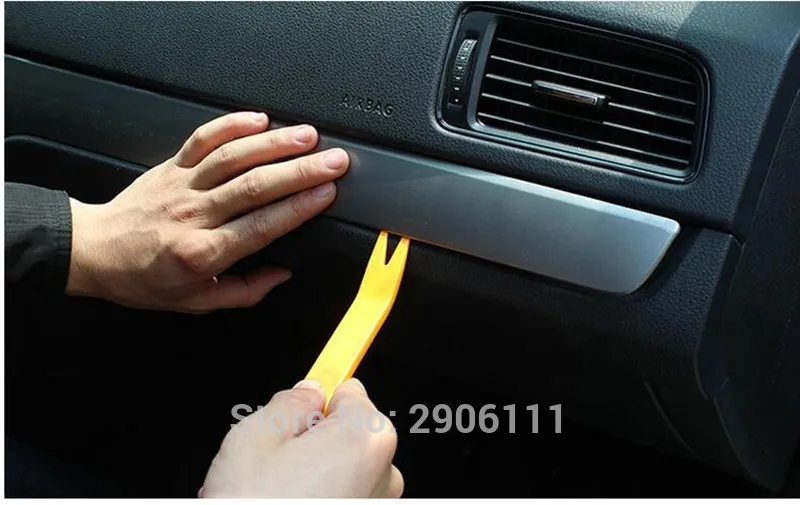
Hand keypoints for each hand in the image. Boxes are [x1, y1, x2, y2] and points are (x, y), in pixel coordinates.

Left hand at [66, 111, 348, 311]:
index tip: (327, 193)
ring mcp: (182, 185)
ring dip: (274, 143)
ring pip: (233, 157)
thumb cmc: (144, 279)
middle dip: (300, 170)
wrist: (95, 253)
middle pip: (255, 186)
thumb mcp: (196, 302)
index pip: (262, 226)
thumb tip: (282, 275)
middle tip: (333, 160)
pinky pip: (202, 139)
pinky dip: (231, 124)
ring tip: (307, 135)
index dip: (299, 207)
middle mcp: (194, 215)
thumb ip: (245, 291)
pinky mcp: (171, 165)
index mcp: (203, 253)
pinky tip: (259, 118)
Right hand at [200, 378, 402, 497]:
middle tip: (276, 459)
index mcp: (364, 438)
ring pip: (345, 466)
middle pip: (348, 430)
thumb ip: (289, 403)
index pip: (350, 390)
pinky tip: (290, 501)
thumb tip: (307, 393)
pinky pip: (347, 493)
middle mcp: (384, 473)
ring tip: (276, 489)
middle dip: (315, 437)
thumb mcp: (255, 436)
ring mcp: (378, 503)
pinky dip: (323, 494)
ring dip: (317, 470)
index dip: (321, 395)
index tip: (327, 378)